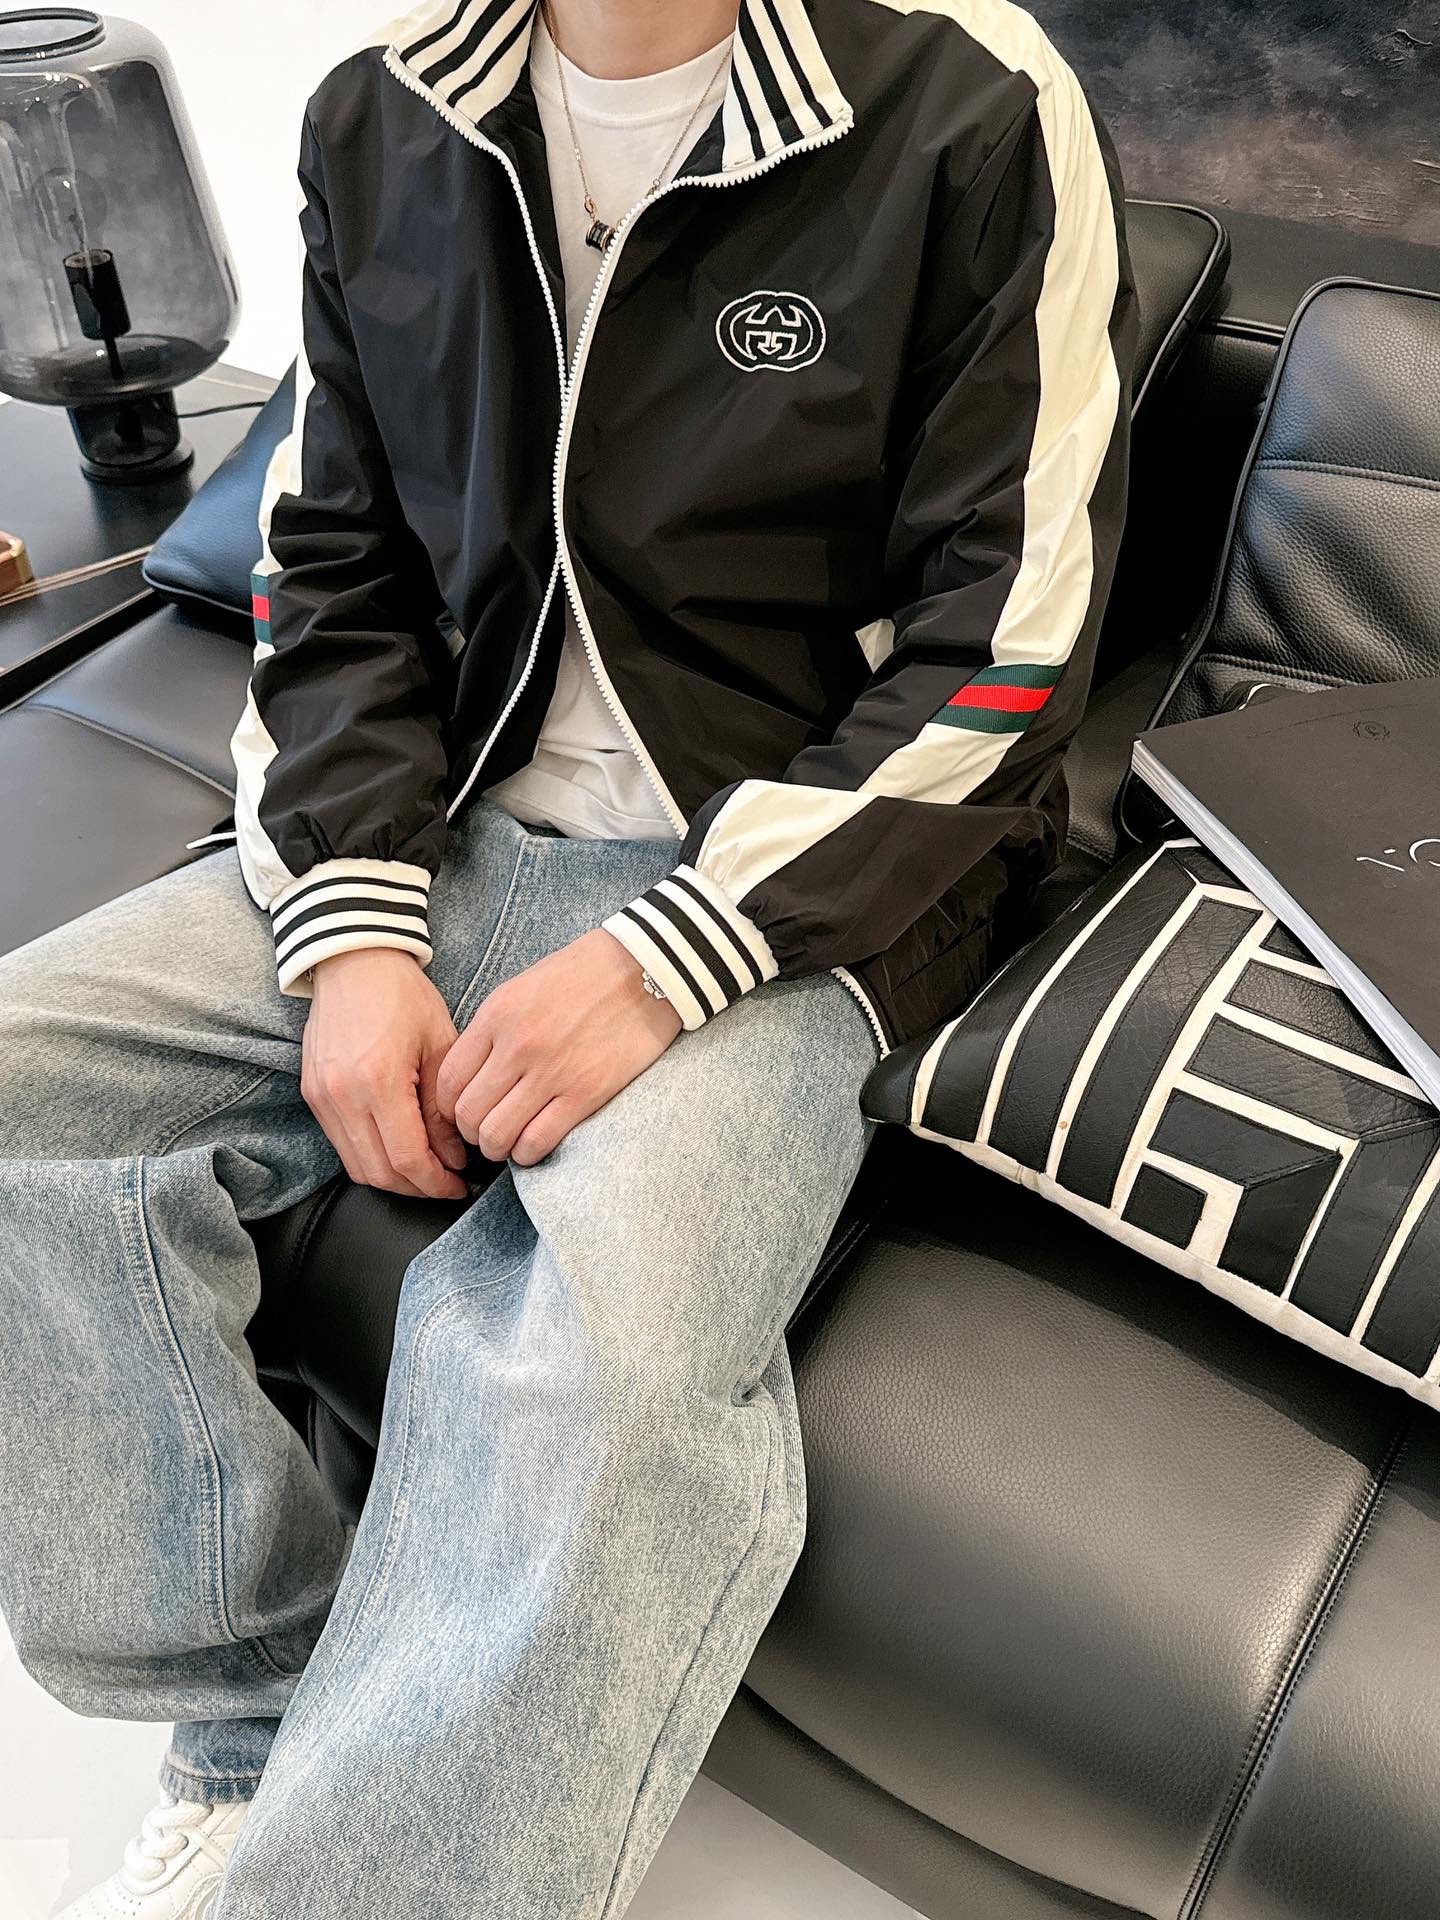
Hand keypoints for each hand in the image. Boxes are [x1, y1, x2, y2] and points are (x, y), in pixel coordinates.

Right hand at [303, 948, 470, 1199]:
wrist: (354, 961)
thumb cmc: (402, 995)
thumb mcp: (440, 1044)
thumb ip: (444, 1107)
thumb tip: (454, 1155)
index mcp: (378, 1081)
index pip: (406, 1158)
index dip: (436, 1182)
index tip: (459, 1185)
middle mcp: (342, 1096)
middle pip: (378, 1173)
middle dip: (417, 1189)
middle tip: (446, 1184)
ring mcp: (321, 1097)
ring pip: (356, 1166)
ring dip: (392, 1179)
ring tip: (425, 1172)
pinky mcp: (312, 1094)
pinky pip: (341, 1145)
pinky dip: (371, 1158)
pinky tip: (397, 1150)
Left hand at [435, 927, 683, 1166]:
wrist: (645, 967)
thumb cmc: (585, 973)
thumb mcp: (523, 986)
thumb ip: (493, 1027)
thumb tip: (473, 1071)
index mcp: (497, 1015)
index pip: (449, 1081)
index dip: (448, 1108)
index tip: (461, 1114)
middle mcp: (517, 1045)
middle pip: (468, 1114)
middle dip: (470, 1133)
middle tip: (483, 1133)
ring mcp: (551, 1071)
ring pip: (497, 1135)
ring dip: (497, 1147)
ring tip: (508, 1142)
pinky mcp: (586, 1092)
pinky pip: (538, 1141)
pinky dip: (528, 1152)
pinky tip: (533, 1144)